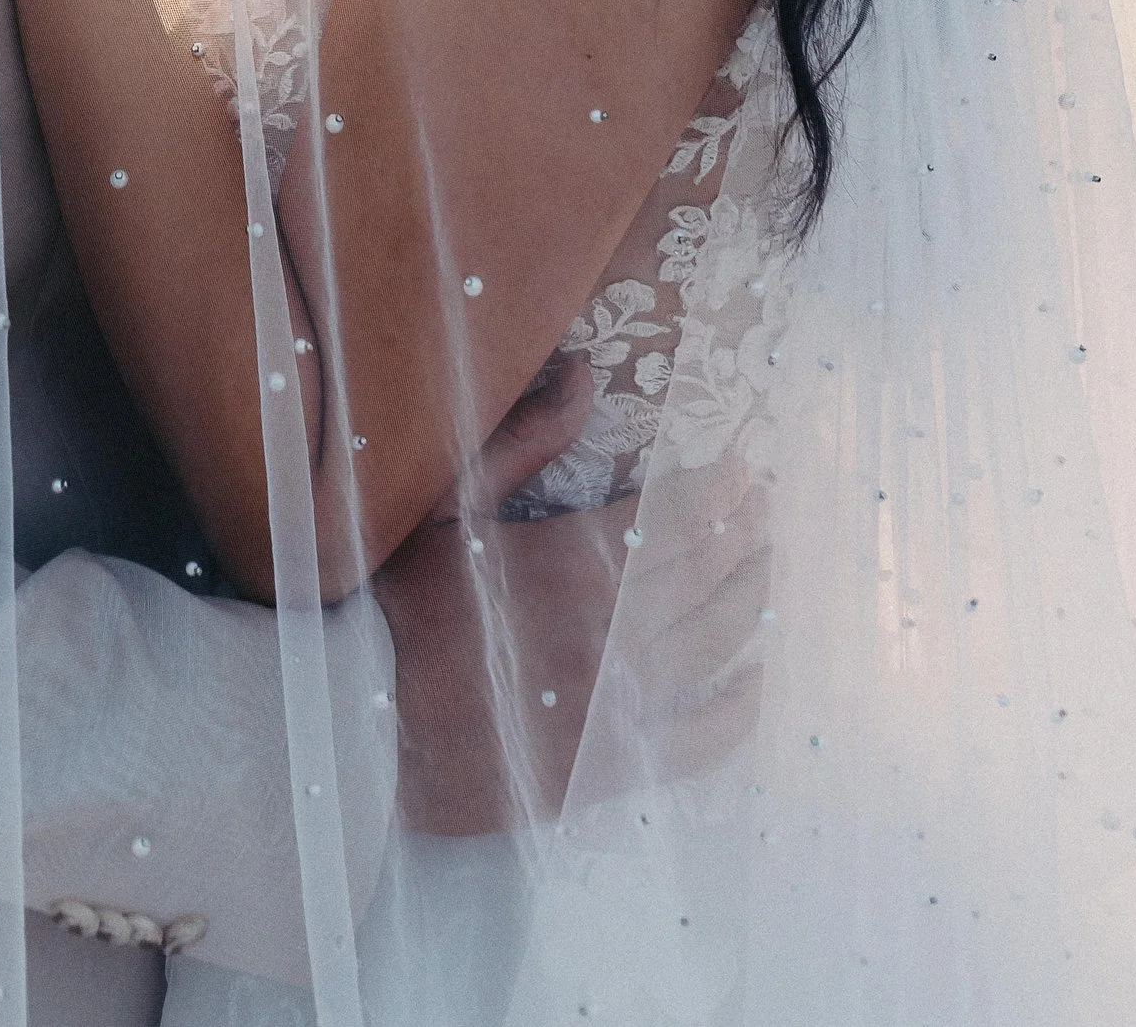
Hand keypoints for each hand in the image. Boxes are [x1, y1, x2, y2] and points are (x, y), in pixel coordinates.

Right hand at [375, 432, 768, 834]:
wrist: (368, 727)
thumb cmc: (402, 607)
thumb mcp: (448, 505)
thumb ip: (525, 437)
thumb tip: (586, 371)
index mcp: (576, 562)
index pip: (678, 514)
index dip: (721, 488)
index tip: (743, 469)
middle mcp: (614, 631)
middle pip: (707, 572)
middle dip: (744, 532)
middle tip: (764, 507)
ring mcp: (621, 704)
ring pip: (716, 643)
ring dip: (752, 600)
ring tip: (767, 569)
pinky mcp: (616, 765)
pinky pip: (704, 737)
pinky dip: (740, 705)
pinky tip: (755, 678)